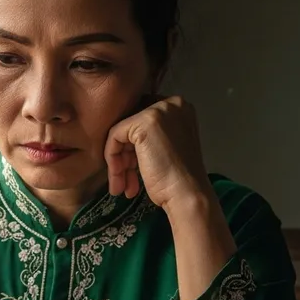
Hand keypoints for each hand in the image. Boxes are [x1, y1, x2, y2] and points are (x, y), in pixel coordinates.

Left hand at [104, 95, 210, 210]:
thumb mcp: (166, 147)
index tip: (131, 170)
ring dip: (118, 162)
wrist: (187, 194)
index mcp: (179, 108)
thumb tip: (123, 136)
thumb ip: (151, 136)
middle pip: (131, 125)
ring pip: (121, 132)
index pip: (142, 118)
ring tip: (121, 187)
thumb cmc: (177, 179)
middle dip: (124, 155)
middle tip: (124, 181)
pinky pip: (114, 136)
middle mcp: (171, 104)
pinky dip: (113, 158)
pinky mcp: (144, 122)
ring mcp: (159, 111)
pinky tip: (119, 181)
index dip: (132, 146)